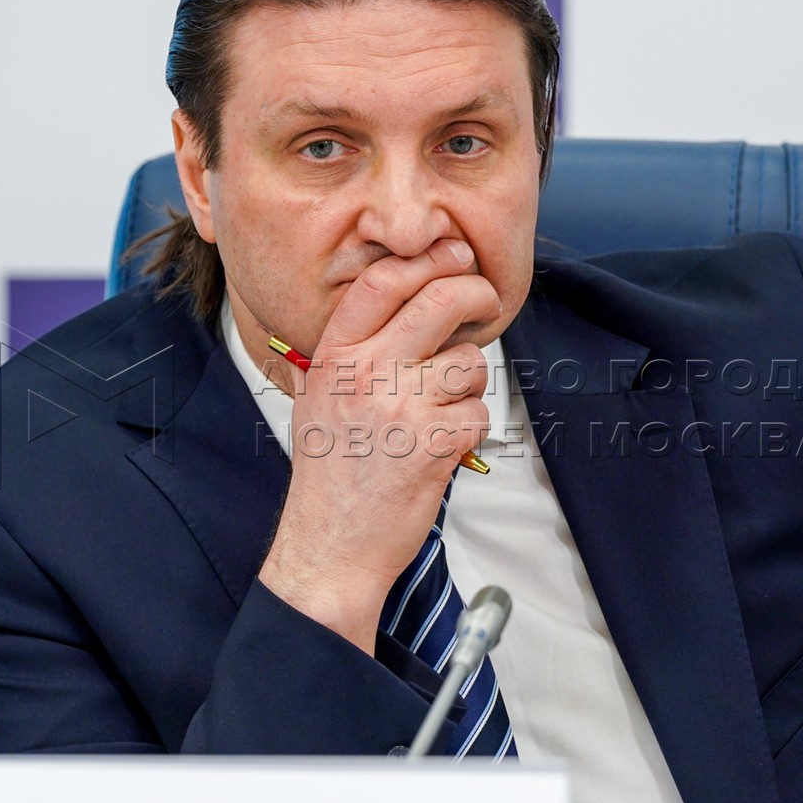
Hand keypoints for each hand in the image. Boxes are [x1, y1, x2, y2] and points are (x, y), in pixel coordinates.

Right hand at [258, 238, 497, 652]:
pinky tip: (445, 445)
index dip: (429, 261)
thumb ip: (347, 353)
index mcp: (334, 357)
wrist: (330, 545)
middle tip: (485, 301)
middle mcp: (364, 374)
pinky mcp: (431, 444)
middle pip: (438, 301)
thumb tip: (399, 305)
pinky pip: (477, 412)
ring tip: (443, 410)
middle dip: (476, 294)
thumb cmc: (329, 477)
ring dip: (469, 384)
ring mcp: (398, 408)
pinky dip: (471, 429)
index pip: (383, 282)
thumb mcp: (316, 400)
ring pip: (468, 362)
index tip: (454, 256)